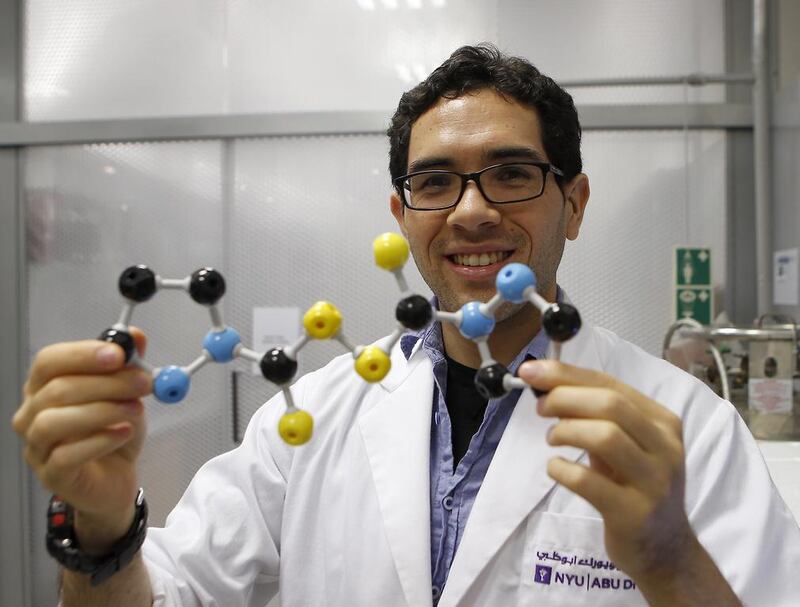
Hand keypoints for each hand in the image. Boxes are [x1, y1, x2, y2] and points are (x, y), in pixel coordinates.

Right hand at [12, 329, 151, 550]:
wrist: (117, 477)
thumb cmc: (113, 430)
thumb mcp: (127, 393)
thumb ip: (129, 364)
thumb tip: (136, 335)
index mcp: (44, 387)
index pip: (48, 361)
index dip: (82, 355)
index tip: (118, 354)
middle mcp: (32, 414)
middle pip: (57, 390)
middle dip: (107, 383)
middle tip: (144, 382)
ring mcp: (37, 447)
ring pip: (54, 422)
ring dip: (102, 411)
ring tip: (136, 410)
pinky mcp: (51, 475)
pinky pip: (66, 456)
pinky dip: (99, 441)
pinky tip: (123, 433)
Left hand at [518, 360, 694, 585]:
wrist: (664, 549)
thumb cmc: (636, 486)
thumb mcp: (626, 445)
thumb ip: (597, 416)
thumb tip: (547, 384)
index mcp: (663, 422)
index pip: (611, 384)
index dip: (566, 374)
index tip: (530, 370)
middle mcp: (665, 447)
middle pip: (611, 404)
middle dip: (565, 398)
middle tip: (540, 408)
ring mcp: (653, 482)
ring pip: (605, 436)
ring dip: (566, 431)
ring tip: (552, 440)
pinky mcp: (634, 514)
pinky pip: (588, 481)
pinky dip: (562, 469)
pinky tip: (556, 468)